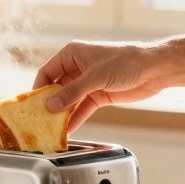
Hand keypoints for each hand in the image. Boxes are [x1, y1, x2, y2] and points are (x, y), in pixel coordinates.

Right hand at [34, 40, 170, 132]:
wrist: (153, 69)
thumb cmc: (125, 61)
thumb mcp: (94, 77)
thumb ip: (72, 92)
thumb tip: (50, 105)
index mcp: (72, 54)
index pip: (47, 72)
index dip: (38, 88)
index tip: (31, 105)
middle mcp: (77, 67)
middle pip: (56, 88)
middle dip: (49, 104)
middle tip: (40, 120)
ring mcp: (88, 82)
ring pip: (69, 100)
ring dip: (62, 114)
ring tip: (52, 128)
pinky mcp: (98, 94)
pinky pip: (82, 108)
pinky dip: (75, 118)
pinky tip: (68, 129)